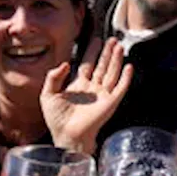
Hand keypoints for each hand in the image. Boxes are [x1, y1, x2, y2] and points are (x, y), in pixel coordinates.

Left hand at [41, 37, 133, 154]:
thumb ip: (53, 77)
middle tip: (113, 39)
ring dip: (116, 60)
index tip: (96, 40)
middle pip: (102, 66)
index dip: (91, 52)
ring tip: (119, 46)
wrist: (66, 136)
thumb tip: (65, 63)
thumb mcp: (47, 95)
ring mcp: (102, 95)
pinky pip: (120, 88)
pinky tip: (129, 66)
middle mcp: (92, 89)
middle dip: (107, 52)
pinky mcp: (110, 103)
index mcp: (78, 86)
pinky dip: (126, 77)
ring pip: (112, 73)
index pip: (87, 64)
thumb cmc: (56, 120)